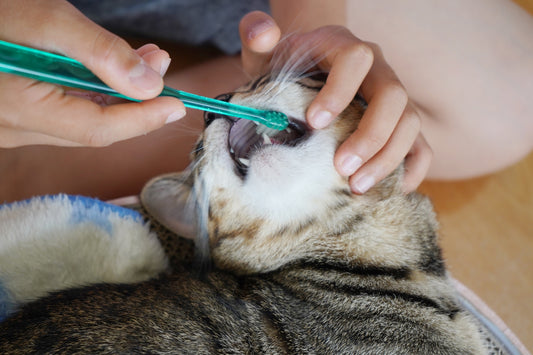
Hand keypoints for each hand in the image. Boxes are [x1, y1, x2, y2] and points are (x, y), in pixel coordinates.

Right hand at [0, 0, 184, 146]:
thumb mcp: (42, 19)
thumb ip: (98, 53)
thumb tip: (149, 84)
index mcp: (20, 110)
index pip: (99, 129)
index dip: (143, 118)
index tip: (177, 103)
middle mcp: (14, 129)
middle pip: (93, 127)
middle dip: (135, 102)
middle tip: (161, 65)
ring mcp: (10, 126)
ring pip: (79, 120)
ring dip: (116, 95)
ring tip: (144, 61)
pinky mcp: (11, 114)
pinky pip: (60, 112)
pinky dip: (91, 93)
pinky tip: (106, 70)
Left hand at [239, 11, 431, 192]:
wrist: (306, 79)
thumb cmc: (285, 70)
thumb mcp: (265, 54)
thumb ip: (256, 37)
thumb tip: (262, 32)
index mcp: (344, 47)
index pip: (356, 59)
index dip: (339, 90)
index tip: (314, 122)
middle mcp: (377, 70)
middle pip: (393, 95)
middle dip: (370, 135)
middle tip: (340, 168)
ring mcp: (393, 98)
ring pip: (410, 123)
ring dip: (387, 158)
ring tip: (356, 187)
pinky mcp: (400, 125)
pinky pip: (421, 146)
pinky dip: (411, 170)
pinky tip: (387, 192)